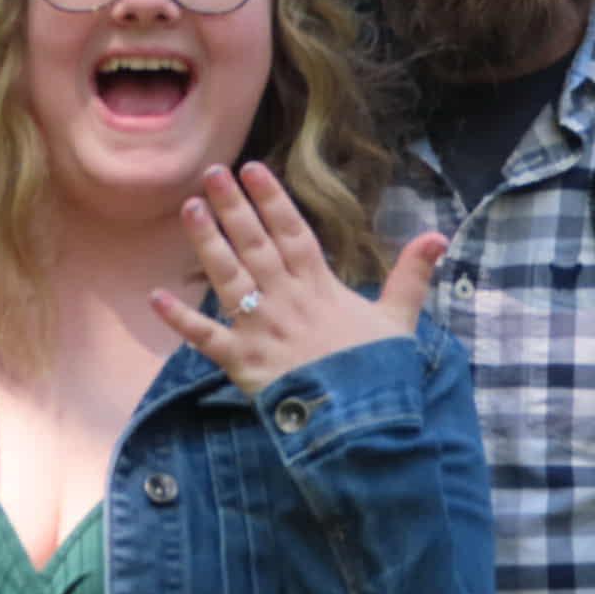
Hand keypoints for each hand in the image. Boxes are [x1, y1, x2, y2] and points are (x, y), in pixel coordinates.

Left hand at [150, 161, 448, 398]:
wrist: (361, 425)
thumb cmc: (377, 374)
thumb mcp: (399, 321)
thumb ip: (412, 275)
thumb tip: (439, 234)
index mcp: (320, 287)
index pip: (292, 232)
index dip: (272, 199)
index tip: (253, 168)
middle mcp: (286, 301)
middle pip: (255, 245)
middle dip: (233, 207)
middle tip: (211, 172)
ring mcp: (261, 330)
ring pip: (228, 278)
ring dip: (207, 243)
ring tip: (189, 208)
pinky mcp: (242, 364)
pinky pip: (205, 339)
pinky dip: (180, 320)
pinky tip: (155, 297)